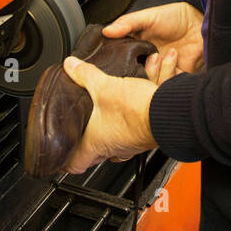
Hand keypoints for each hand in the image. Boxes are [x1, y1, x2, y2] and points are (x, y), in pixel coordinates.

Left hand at [60, 49, 178, 173]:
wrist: (170, 111)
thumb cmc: (136, 110)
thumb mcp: (104, 87)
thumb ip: (86, 74)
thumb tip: (71, 65)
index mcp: (96, 142)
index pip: (75, 164)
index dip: (65, 161)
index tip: (61, 156)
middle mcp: (114, 148)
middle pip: (95, 154)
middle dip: (88, 141)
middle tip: (79, 132)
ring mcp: (131, 144)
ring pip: (117, 140)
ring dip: (112, 125)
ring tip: (106, 111)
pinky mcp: (145, 135)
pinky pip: (134, 128)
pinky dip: (132, 116)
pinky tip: (130, 104)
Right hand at [103, 2, 204, 80]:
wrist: (200, 22)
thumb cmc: (175, 17)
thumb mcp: (148, 16)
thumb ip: (127, 23)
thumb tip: (106, 31)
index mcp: (137, 50)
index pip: (121, 62)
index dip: (118, 64)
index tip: (116, 60)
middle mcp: (147, 63)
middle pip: (135, 77)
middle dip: (138, 71)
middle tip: (143, 58)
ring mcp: (161, 71)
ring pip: (150, 83)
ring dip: (155, 70)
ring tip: (160, 54)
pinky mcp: (175, 77)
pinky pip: (167, 84)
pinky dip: (169, 71)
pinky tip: (174, 55)